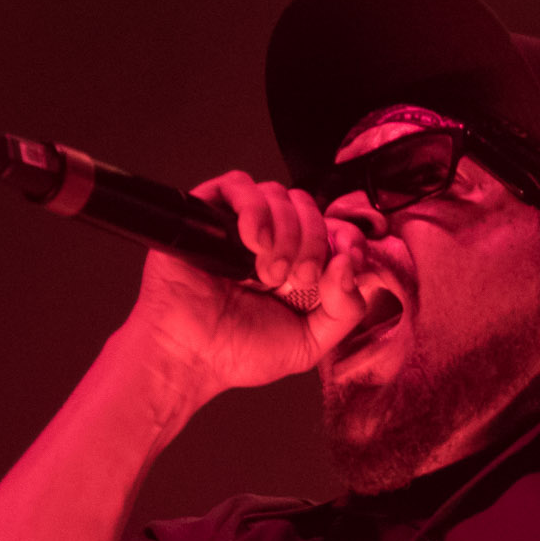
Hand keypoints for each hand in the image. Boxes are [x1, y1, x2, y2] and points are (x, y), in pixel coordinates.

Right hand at [119, 171, 369, 399]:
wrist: (189, 356)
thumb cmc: (238, 353)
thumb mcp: (309, 344)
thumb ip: (345, 310)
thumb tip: (350, 265)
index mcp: (301, 268)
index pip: (336, 231)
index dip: (347, 238)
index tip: (346, 258)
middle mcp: (275, 243)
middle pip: (310, 209)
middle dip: (313, 242)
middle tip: (298, 278)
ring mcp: (242, 226)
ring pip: (280, 195)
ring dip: (284, 232)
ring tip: (266, 272)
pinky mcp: (210, 214)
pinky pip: (239, 184)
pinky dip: (254, 208)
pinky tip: (252, 241)